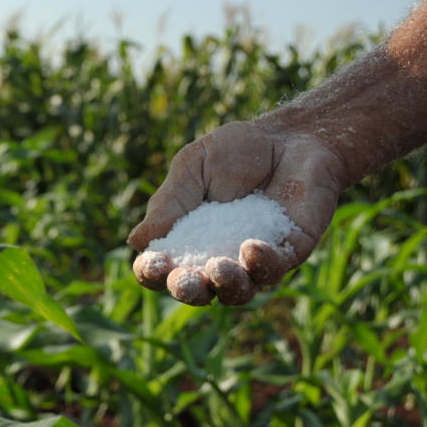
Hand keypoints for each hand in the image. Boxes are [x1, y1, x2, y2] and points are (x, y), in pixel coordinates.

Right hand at [127, 119, 347, 304]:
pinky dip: (261, 264)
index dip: (152, 272)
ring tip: (217, 268)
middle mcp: (217, 257)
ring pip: (238, 291)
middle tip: (183, 279)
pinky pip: (274, 269)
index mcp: (186, 240)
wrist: (290, 135)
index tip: (152, 262)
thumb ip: (169, 203)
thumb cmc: (235, 150)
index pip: (162, 269)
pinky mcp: (289, 252)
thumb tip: (137, 241)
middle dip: (187, 290)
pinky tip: (251, 247)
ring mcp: (254, 260)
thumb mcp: (191, 169)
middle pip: (198, 290)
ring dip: (225, 285)